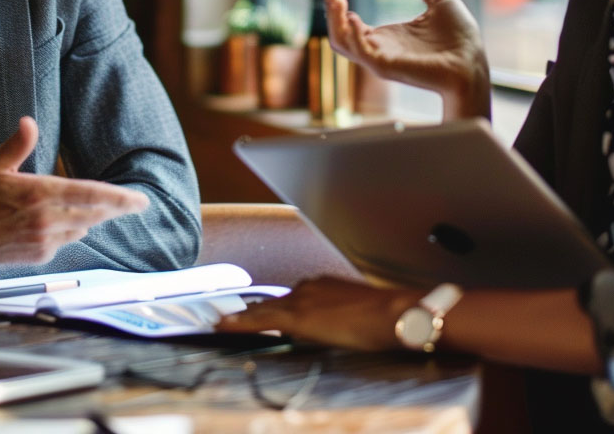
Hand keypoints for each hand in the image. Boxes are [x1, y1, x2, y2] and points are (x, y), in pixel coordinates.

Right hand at [0, 117, 149, 271]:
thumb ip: (17, 145)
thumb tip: (29, 122)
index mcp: (38, 193)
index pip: (90, 195)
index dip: (119, 199)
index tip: (140, 200)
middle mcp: (45, 220)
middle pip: (94, 214)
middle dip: (116, 209)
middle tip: (135, 204)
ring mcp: (43, 241)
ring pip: (82, 228)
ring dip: (89, 218)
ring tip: (91, 208)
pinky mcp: (38, 255)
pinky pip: (65, 241)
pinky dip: (67, 231)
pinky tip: (55, 223)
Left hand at [215, 277, 424, 350]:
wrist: (393, 314)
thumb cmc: (386, 317)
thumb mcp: (359, 313)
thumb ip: (342, 316)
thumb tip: (339, 328)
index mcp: (323, 285)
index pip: (291, 298)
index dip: (271, 308)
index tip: (257, 312)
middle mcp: (308, 287)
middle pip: (272, 303)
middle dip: (252, 312)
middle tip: (229, 318)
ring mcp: (300, 299)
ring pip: (262, 309)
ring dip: (242, 317)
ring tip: (219, 322)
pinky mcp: (296, 316)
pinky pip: (258, 319)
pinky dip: (238, 322)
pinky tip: (222, 325)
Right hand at [325, 0, 490, 119]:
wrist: (473, 62)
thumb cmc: (460, 38)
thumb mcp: (440, 0)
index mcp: (386, 37)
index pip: (348, 23)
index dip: (337, 5)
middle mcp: (378, 49)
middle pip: (338, 33)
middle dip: (330, 9)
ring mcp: (380, 60)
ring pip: (342, 43)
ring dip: (335, 21)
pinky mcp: (387, 67)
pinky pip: (361, 53)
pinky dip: (353, 36)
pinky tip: (353, 18)